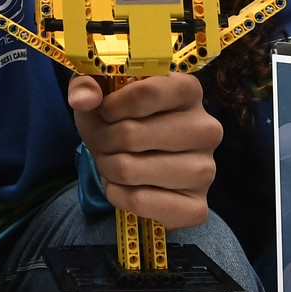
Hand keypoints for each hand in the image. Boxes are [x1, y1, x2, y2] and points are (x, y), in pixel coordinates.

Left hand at [69, 73, 219, 228]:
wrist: (133, 158)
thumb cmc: (121, 117)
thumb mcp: (102, 91)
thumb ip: (87, 85)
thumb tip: (84, 99)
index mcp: (190, 91)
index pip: (147, 93)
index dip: (112, 105)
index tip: (104, 111)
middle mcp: (207, 129)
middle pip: (132, 134)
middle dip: (104, 139)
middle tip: (104, 141)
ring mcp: (207, 171)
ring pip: (131, 169)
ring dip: (108, 167)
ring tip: (112, 162)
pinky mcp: (196, 206)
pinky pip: (139, 202)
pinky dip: (117, 195)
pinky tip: (122, 186)